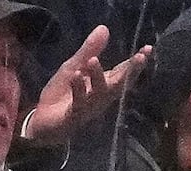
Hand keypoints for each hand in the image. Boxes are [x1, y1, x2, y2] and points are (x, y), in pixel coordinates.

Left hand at [23, 26, 147, 147]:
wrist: (43, 122)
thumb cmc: (62, 95)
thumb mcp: (74, 66)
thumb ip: (89, 49)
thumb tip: (105, 28)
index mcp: (103, 85)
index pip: (123, 72)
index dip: (135, 62)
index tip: (147, 49)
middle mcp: (101, 98)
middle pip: (119, 85)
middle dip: (130, 72)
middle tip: (140, 57)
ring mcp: (89, 108)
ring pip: (98, 94)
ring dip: (97, 77)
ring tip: (94, 60)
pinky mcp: (74, 117)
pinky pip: (78, 103)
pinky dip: (78, 89)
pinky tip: (77, 76)